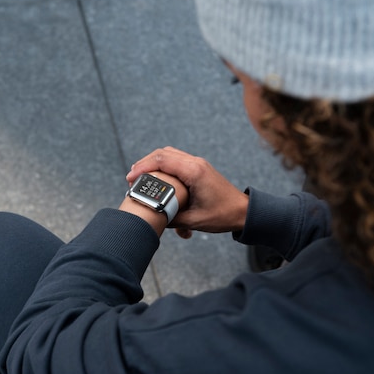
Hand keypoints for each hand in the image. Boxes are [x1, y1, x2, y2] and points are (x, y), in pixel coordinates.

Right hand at [126, 147, 248, 238]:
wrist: (243, 212)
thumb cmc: (223, 215)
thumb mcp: (194, 220)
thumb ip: (171, 218)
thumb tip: (152, 216)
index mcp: (194, 172)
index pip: (162, 160)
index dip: (143, 167)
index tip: (131, 178)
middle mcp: (196, 163)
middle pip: (163, 153)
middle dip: (144, 163)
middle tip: (131, 178)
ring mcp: (198, 164)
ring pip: (169, 154)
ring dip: (153, 163)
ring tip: (140, 176)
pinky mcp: (198, 168)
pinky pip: (176, 160)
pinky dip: (163, 165)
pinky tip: (156, 177)